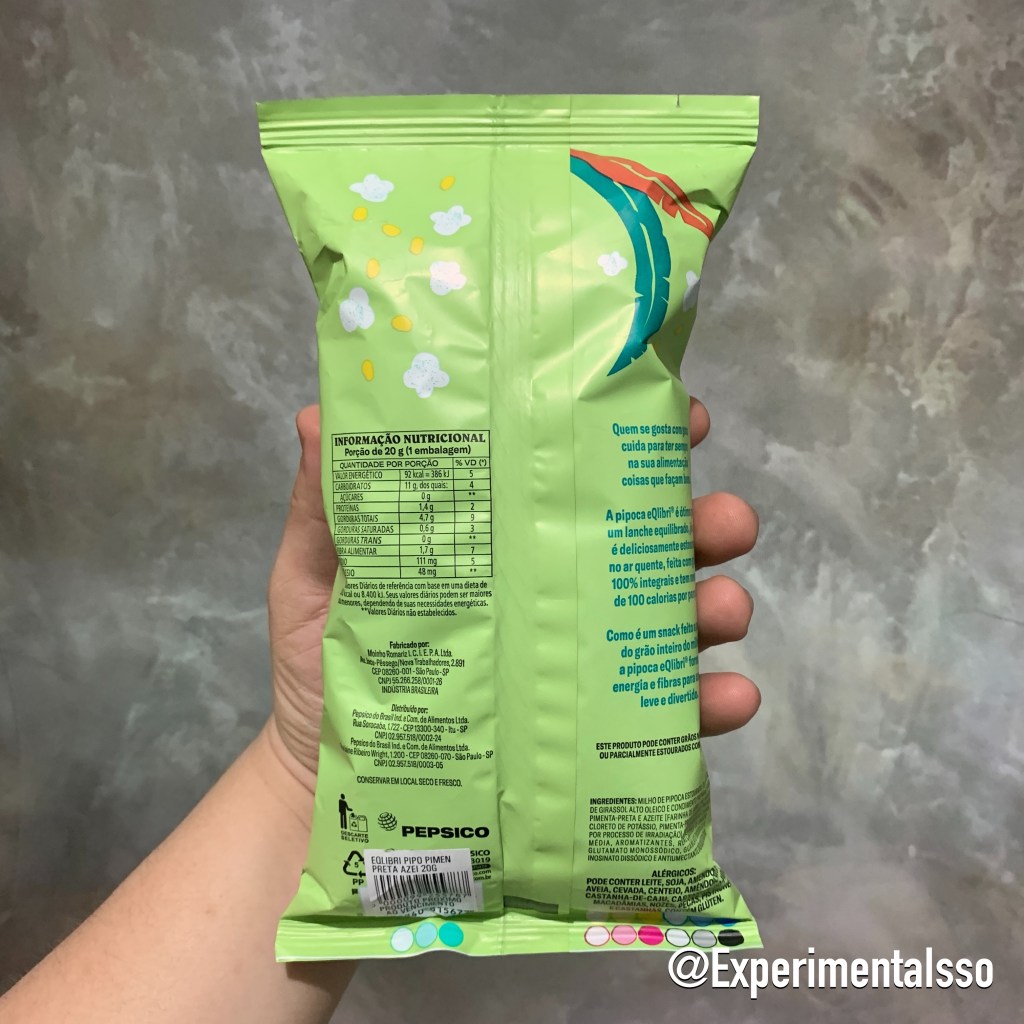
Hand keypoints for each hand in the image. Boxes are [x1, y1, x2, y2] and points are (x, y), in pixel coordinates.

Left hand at [265, 400, 759, 786]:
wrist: (327, 790)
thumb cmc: (324, 675)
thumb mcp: (314, 584)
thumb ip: (324, 512)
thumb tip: (318, 414)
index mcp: (501, 543)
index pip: (570, 479)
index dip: (627, 441)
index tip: (672, 414)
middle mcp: (552, 593)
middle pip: (641, 544)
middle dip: (698, 521)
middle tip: (721, 519)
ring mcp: (577, 665)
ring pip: (671, 620)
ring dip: (715, 604)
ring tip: (723, 607)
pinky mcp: (591, 737)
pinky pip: (662, 719)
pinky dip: (707, 703)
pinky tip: (727, 696)